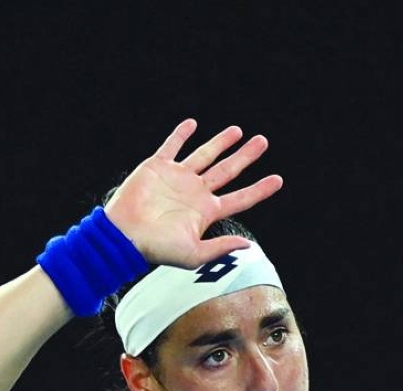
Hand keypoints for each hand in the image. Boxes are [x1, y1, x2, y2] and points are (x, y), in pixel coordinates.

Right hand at [105, 118, 282, 267]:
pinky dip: (181, 134)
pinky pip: (172, 146)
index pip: (240, 198)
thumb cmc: (156, 249)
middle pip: (227, 170)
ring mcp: (178, 178)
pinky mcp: (158, 167)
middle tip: (262, 142)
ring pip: (205, 155)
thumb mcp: (193, 254)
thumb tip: (248, 245)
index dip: (260, 189)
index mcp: (206, 212)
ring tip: (238, 131)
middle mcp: (195, 192)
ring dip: (221, 142)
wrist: (124, 235)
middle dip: (246, 156)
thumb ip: (220, 248)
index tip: (278, 180)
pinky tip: (193, 124)